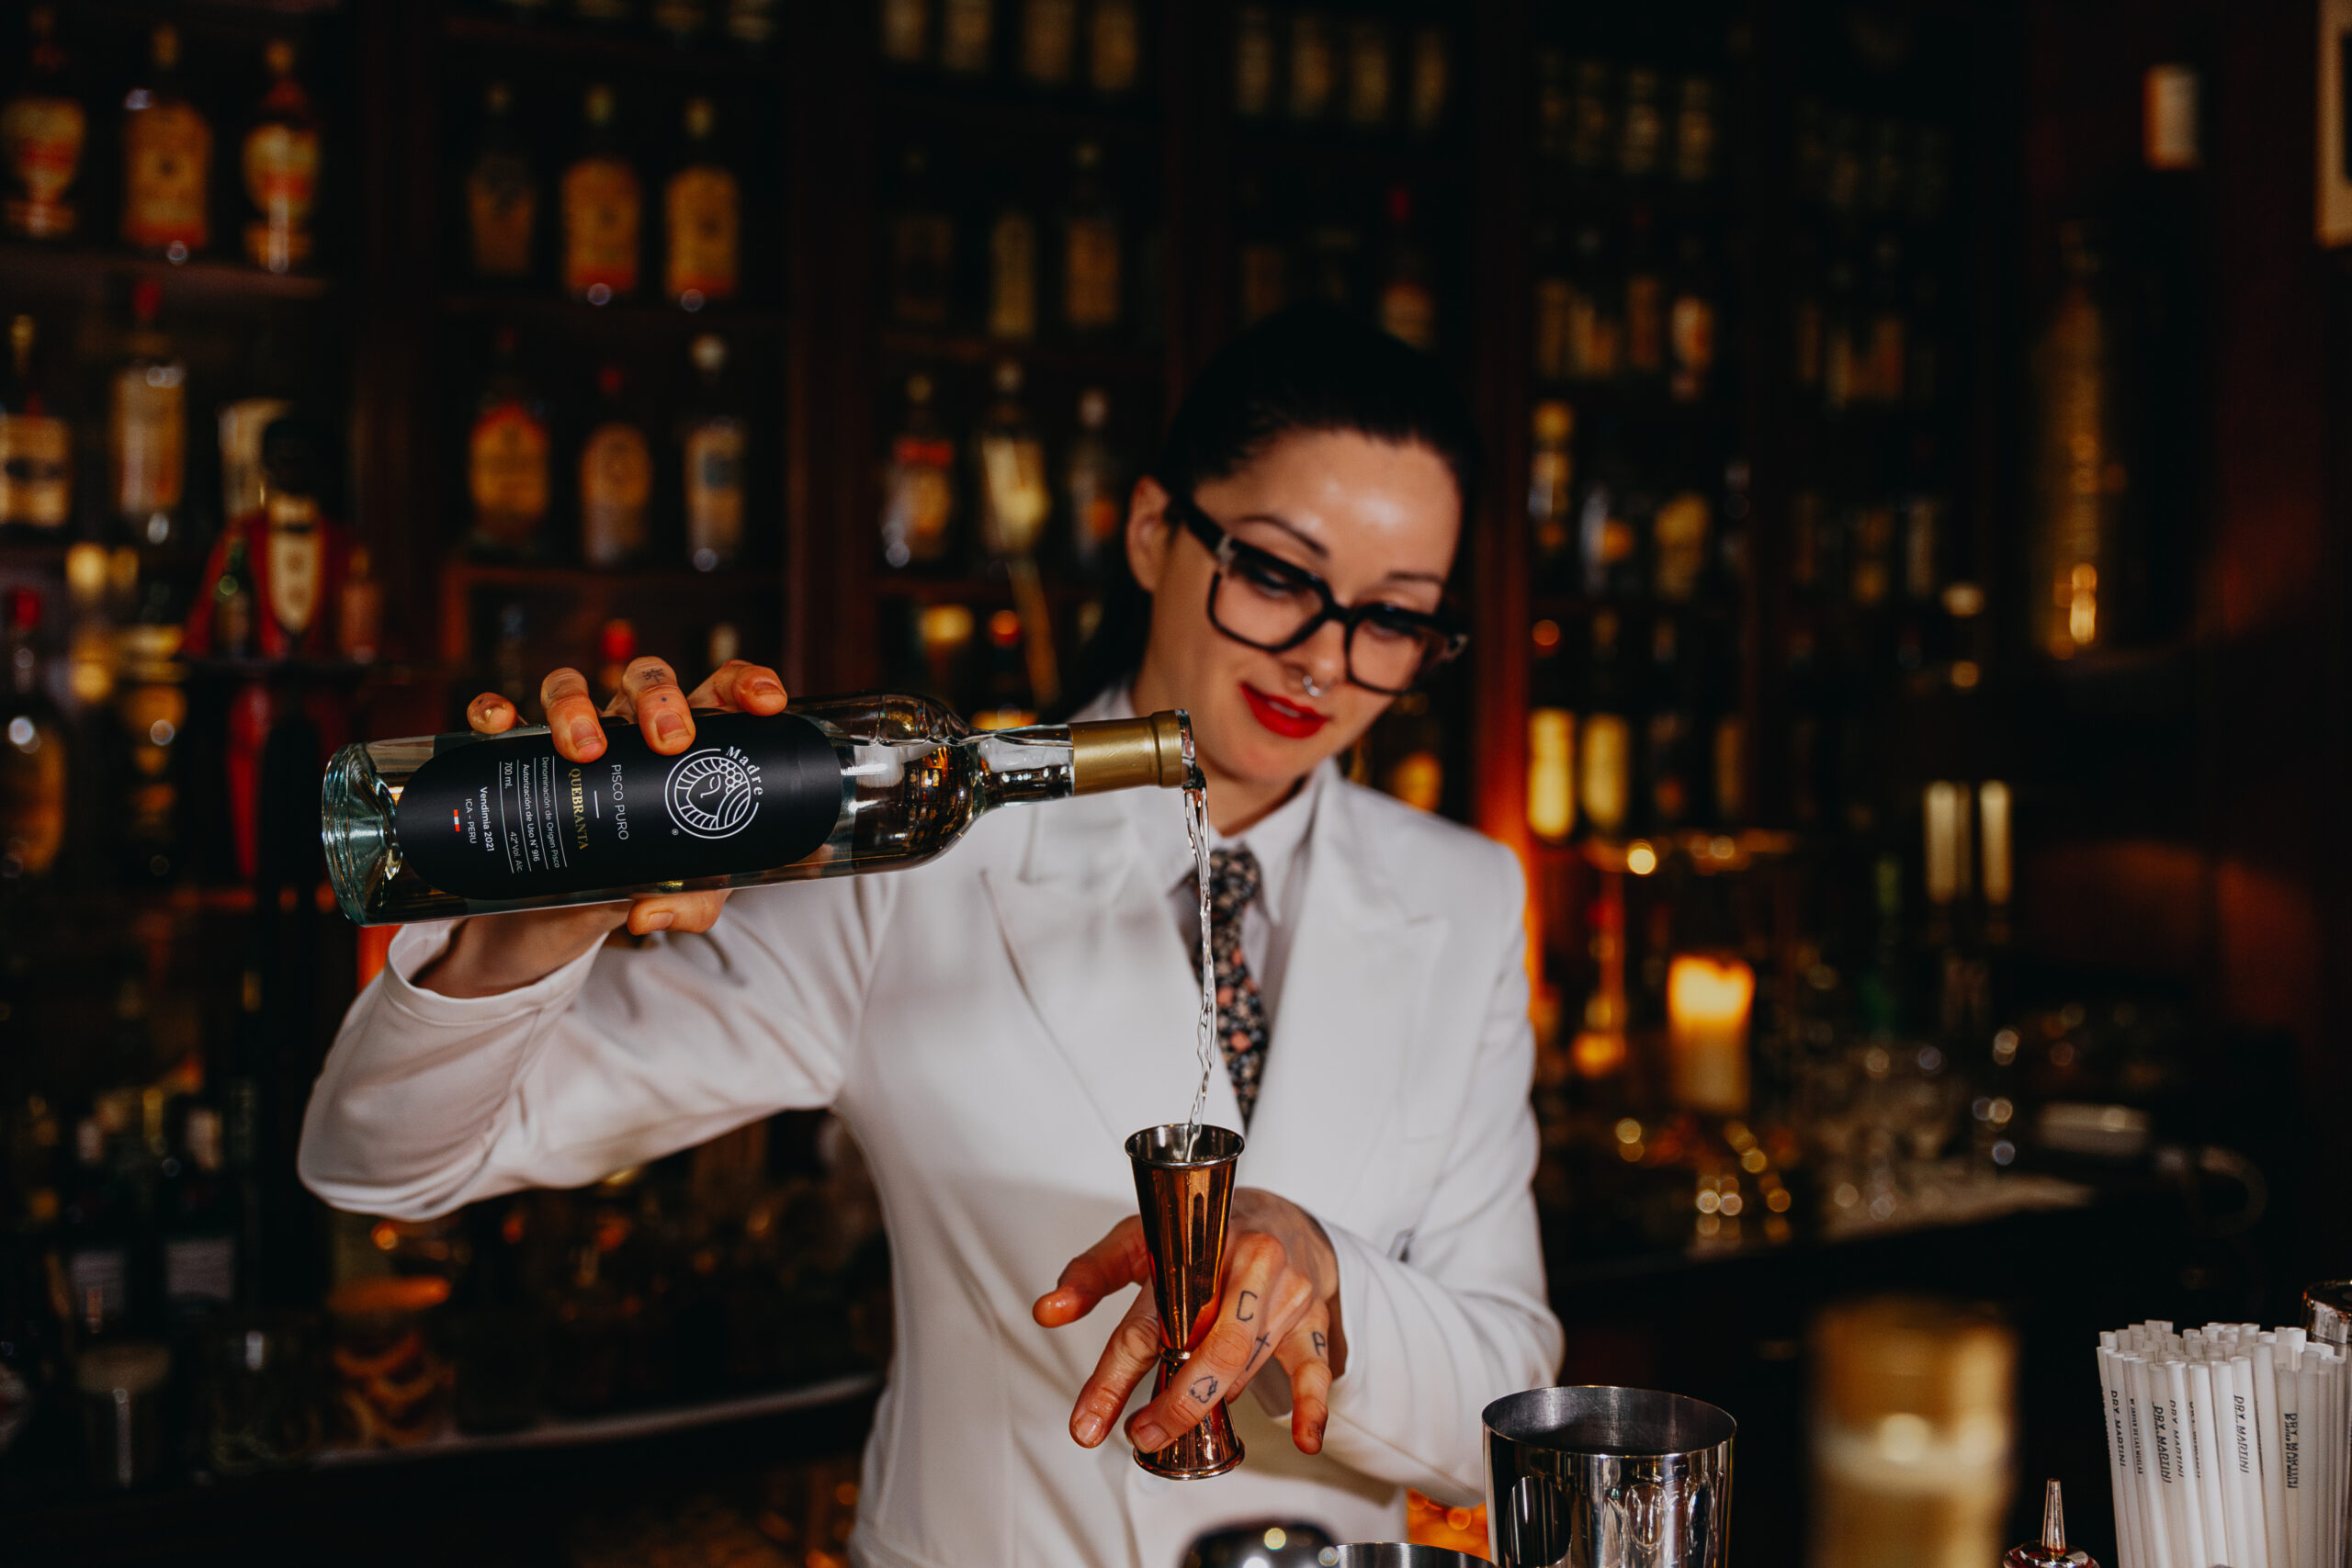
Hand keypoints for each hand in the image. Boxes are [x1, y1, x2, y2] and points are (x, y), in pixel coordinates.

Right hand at [415, 657, 788, 997]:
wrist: (570, 911)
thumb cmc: (646, 880)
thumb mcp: (685, 894)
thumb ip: (689, 902)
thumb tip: (649, 912)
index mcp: (689, 744)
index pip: (722, 690)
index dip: (746, 682)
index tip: (765, 704)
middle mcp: (632, 729)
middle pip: (647, 679)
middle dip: (660, 698)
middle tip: (669, 742)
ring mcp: (575, 738)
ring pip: (570, 684)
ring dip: (577, 704)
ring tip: (585, 749)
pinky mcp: (522, 757)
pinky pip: (502, 716)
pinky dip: (496, 708)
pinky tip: (500, 723)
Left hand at [1033, 1188, 1345, 1457]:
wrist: (1281, 1218)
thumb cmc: (1205, 1234)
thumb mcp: (1141, 1238)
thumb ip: (1092, 1274)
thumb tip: (1048, 1311)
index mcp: (1196, 1243)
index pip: (1149, 1320)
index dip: (1113, 1378)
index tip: (1088, 1424)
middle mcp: (1247, 1263)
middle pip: (1212, 1347)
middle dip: (1175, 1403)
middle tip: (1142, 1435)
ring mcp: (1286, 1291)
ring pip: (1246, 1364)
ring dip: (1211, 1402)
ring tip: (1175, 1420)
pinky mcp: (1312, 1316)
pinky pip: (1315, 1366)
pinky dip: (1312, 1406)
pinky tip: (1305, 1438)